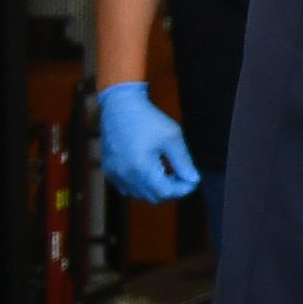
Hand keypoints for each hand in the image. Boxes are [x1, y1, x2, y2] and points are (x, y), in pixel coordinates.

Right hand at [96, 81, 200, 202]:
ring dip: (156, 189)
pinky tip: (150, 171)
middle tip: (182, 175)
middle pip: (153, 197)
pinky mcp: (109, 170)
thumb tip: (193, 180)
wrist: (120, 106)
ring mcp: (114, 174)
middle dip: (171, 190)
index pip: (166, 192)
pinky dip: (141, 185)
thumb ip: (184, 162)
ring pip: (140, 194)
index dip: (183, 189)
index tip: (192, 180)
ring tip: (168, 171)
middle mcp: (125, 176)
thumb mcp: (172, 137)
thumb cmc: (149, 119)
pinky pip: (127, 188)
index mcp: (141, 168)